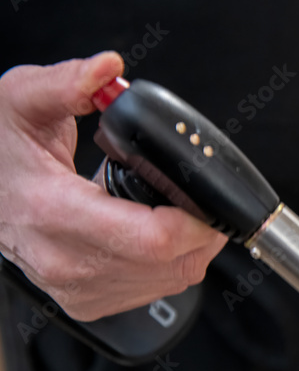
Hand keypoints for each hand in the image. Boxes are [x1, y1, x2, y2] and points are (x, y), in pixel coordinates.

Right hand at [0, 52, 226, 320]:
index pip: (154, 238)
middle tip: (196, 197)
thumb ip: (67, 82)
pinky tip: (146, 233)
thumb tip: (108, 69)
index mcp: (55, 213)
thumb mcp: (21, 101)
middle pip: (173, 263)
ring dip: (187, 247)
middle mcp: (66, 261)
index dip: (197, 219)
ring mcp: (77, 288)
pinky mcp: (86, 302)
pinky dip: (166, 264)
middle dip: (201, 230)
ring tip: (166, 209)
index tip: (205, 194)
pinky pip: (153, 290)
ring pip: (171, 281)